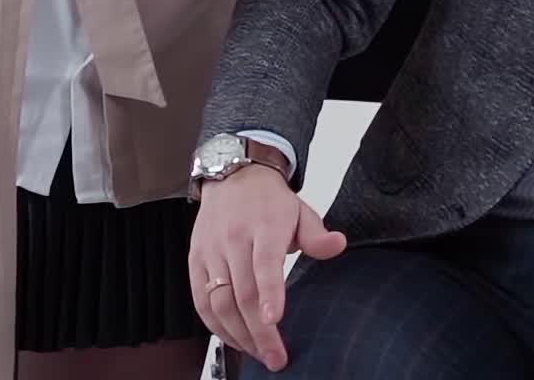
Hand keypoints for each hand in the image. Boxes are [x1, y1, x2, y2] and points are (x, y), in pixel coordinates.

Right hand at [190, 164, 346, 372]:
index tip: (274, 320)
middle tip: (276, 357)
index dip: (269, 293)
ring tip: (258, 354)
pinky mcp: (195, 262)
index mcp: (265, 225)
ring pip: (218, 302)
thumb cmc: (271, 201)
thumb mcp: (301, 211)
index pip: (265, 263)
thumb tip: (338, 245)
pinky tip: (234, 340)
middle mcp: (234, 239)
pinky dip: (216, 327)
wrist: (235, 176)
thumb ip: (317, 234)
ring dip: (238, 335)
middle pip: (242, 293)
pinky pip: (200, 302)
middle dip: (259, 331)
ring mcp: (211, 252)